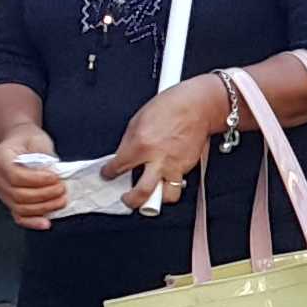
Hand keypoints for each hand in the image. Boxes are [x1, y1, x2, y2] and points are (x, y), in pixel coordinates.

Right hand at [0, 128, 69, 230]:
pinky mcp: (8, 201)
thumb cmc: (28, 140)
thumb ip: (44, 158)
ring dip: (43, 207)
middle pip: (18, 194)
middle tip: (62, 189)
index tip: (55, 177)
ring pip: (19, 207)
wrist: (19, 142)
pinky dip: (33, 221)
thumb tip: (54, 176)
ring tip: (60, 201)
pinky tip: (45, 222)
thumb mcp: (37, 140)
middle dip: (44, 195)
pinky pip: (18, 216)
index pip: (15, 175)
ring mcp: (0, 191)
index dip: (37, 180)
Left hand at [108, 76, 240, 201]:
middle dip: (131, 201)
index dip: (108, 173)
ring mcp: (174, 165)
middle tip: (128, 199)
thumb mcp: (138, 119)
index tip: (108, 174)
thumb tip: (123, 156)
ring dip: (158, 198)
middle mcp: (157, 159)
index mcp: (140, 144)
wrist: (198, 105)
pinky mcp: (187, 167)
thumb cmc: (171, 106)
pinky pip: (179, 183)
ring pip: (166, 196)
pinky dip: (172, 183)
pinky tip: (167, 177)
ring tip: (152, 194)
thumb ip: (129, 142)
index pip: (117, 167)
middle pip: (141, 193)